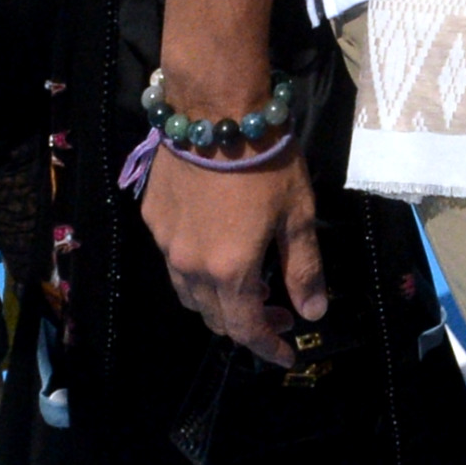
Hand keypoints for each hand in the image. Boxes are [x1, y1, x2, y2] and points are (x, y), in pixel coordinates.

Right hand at [145, 147, 325, 366]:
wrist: (215, 110)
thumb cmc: (266, 161)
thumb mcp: (297, 215)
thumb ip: (304, 268)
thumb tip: (313, 312)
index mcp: (230, 271)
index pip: (246, 329)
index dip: (268, 347)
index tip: (287, 354)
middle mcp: (191, 267)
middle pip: (214, 318)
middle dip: (247, 324)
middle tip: (278, 310)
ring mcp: (166, 244)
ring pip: (188, 294)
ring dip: (218, 301)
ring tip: (248, 283)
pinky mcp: (152, 219)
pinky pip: (173, 260)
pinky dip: (196, 269)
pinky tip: (216, 247)